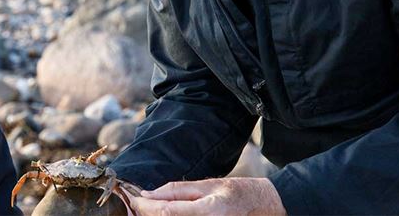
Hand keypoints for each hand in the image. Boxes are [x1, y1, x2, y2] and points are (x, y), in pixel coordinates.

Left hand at [129, 177, 285, 215]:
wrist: (264, 208)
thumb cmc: (237, 193)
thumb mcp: (207, 185)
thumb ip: (176, 191)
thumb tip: (148, 195)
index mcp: (206, 211)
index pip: (165, 212)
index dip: (144, 207)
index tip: (133, 199)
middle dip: (147, 214)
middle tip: (137, 204)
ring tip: (149, 209)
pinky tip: (165, 214)